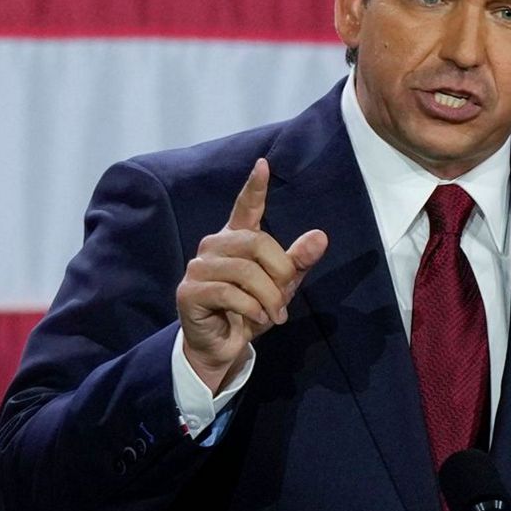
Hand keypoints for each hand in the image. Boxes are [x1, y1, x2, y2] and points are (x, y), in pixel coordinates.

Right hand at [175, 158, 327, 392]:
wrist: (223, 346)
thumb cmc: (250, 310)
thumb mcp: (281, 286)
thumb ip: (298, 261)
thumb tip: (321, 237)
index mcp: (237, 238)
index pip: (245, 206)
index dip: (254, 186)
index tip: (263, 164)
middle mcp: (214, 245)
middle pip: (258, 243)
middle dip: (280, 273)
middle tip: (284, 299)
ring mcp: (198, 267)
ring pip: (246, 271)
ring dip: (268, 297)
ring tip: (273, 315)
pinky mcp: (189, 291)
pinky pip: (230, 293)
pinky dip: (251, 309)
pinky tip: (255, 319)